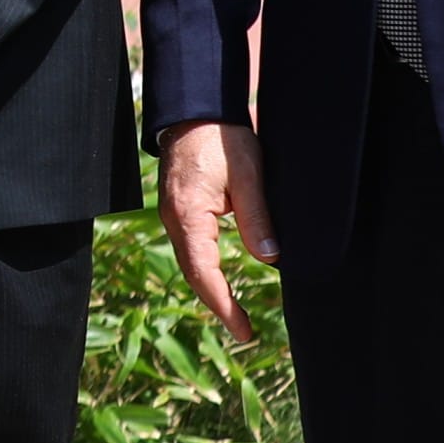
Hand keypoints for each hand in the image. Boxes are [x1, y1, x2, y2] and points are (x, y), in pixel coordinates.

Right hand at [159, 122, 276, 344]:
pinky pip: (191, 248)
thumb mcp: (250, 174)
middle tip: (244, 332)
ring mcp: (173, 215)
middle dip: (217, 304)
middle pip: (193, 273)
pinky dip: (205, 270)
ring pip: (191, 262)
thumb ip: (257, 216)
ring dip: (211, 289)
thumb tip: (269, 258)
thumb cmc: (222, 137)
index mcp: (188, 214)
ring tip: (235, 315)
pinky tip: (219, 280)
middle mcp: (174, 219)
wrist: (195, 109)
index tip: (243, 331)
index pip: (202, 271)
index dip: (222, 304)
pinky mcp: (180, 209)